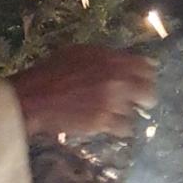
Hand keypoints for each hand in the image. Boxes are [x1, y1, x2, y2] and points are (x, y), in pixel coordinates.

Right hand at [8, 46, 153, 141]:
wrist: (34, 97)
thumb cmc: (52, 72)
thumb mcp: (80, 54)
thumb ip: (107, 58)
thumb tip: (129, 62)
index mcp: (112, 59)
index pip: (147, 67)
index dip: (146, 76)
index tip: (141, 82)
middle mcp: (117, 80)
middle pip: (149, 93)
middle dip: (143, 99)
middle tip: (135, 103)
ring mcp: (112, 102)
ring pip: (134, 113)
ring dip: (125, 114)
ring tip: (111, 114)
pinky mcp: (104, 122)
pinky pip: (123, 128)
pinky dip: (117, 128)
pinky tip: (106, 125)